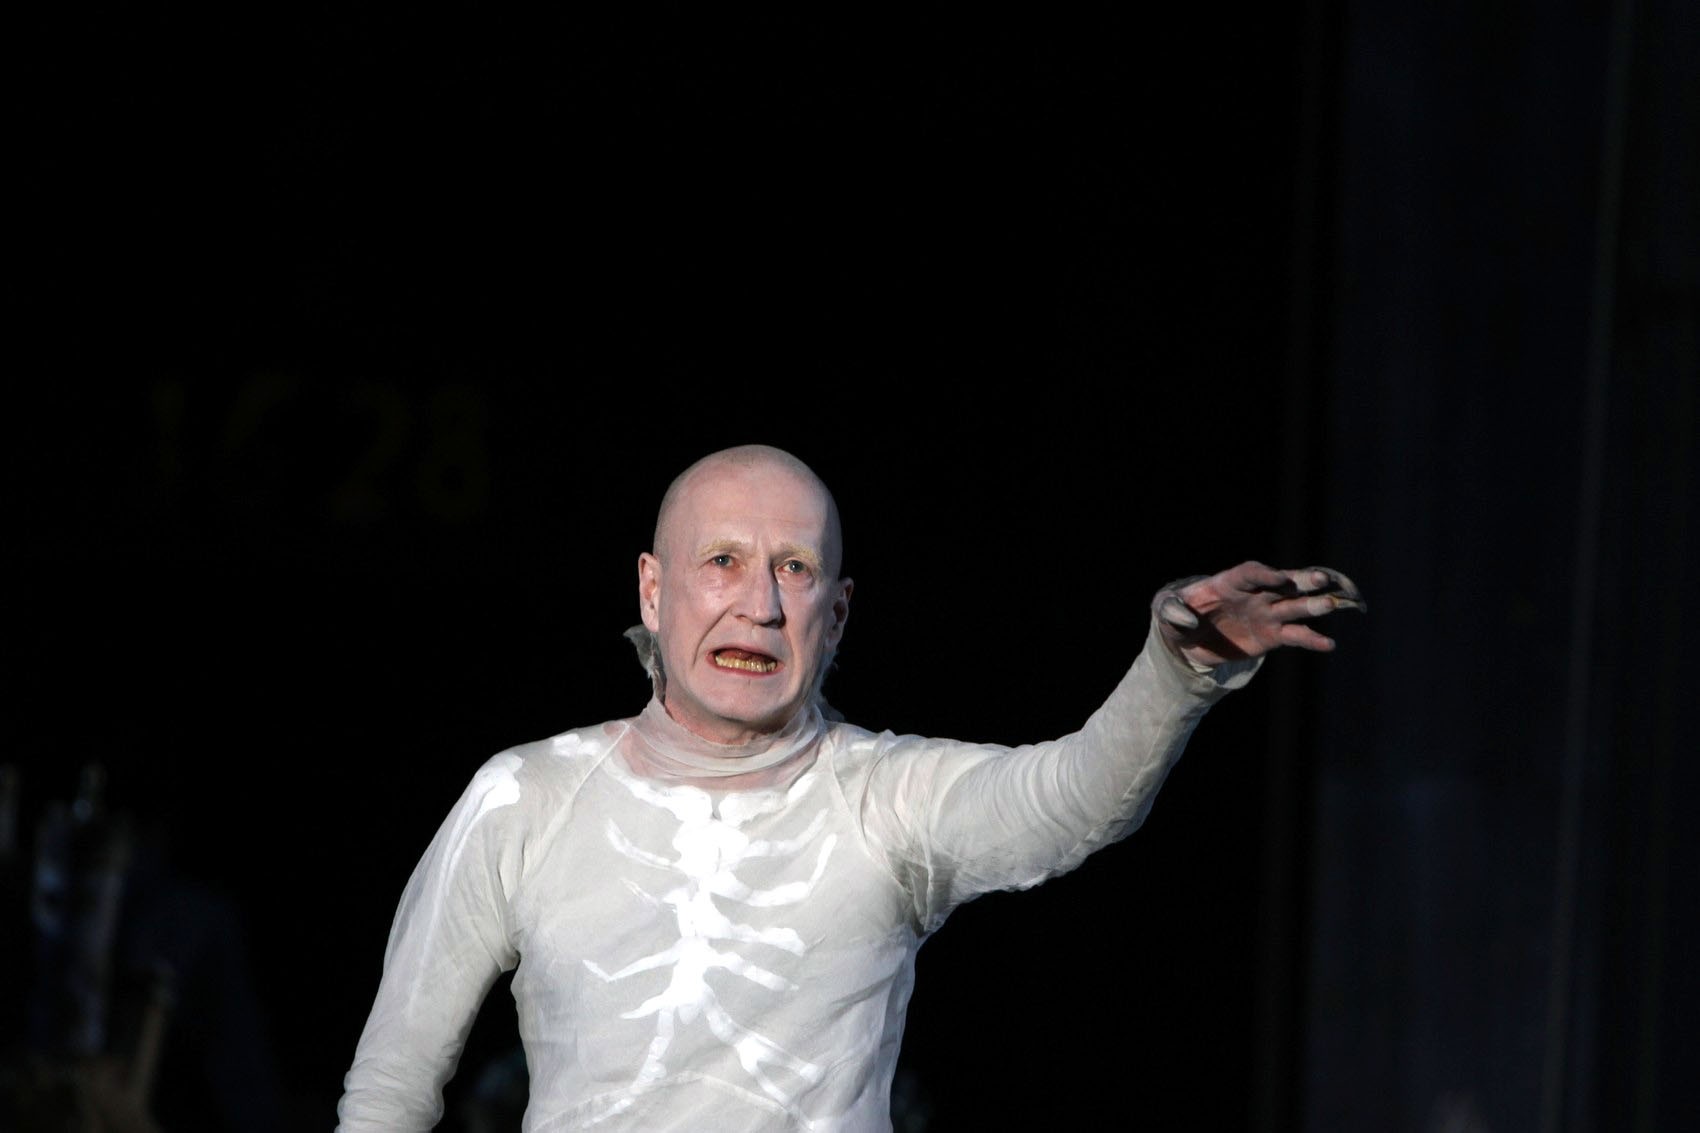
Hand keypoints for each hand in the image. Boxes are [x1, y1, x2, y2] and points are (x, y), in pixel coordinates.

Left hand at [1153, 561, 1365, 667]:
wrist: (1188, 641)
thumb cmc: (1176, 616)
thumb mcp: (1165, 610)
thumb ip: (1172, 610)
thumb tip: (1185, 617)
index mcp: (1229, 582)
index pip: (1250, 573)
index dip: (1264, 575)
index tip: (1278, 579)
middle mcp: (1254, 594)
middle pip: (1282, 584)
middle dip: (1301, 580)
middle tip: (1322, 579)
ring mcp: (1266, 614)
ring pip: (1295, 607)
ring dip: (1314, 605)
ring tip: (1333, 605)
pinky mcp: (1272, 635)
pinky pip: (1295, 636)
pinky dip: (1311, 640)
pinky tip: (1328, 644)